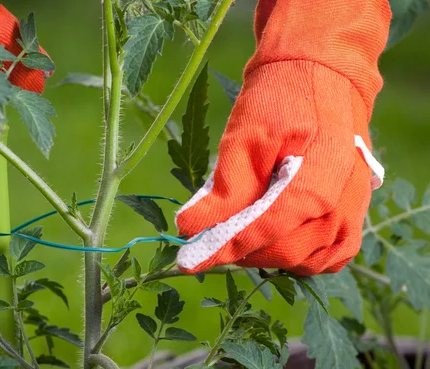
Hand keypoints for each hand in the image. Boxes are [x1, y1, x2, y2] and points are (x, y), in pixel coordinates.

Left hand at [175, 0, 390, 275]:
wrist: (322, 72)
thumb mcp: (244, 139)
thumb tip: (188, 227)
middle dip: (241, 252)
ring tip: (240, 236)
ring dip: (268, 255)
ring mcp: (353, 212)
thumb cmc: (282, 99)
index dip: (220, 251)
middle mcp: (339, 210)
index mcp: (313, 190)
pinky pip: (331, 254)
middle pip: (281, 253)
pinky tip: (276, 242)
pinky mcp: (355, 210)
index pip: (259, 236)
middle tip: (210, 240)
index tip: (187, 262)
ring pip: (305, 260)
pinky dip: (303, 257)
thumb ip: (224, 191)